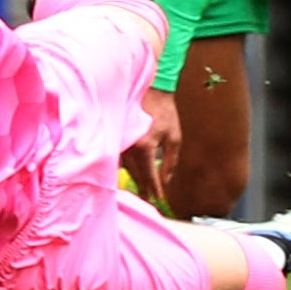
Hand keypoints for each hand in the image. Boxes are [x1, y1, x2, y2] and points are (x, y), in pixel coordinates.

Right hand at [124, 88, 181, 204]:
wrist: (150, 89)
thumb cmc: (164, 112)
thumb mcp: (174, 137)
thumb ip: (170, 161)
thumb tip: (166, 181)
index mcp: (145, 147)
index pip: (149, 175)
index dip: (154, 189)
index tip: (159, 200)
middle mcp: (130, 146)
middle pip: (135, 175)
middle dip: (143, 188)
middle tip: (149, 200)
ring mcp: (120, 141)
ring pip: (125, 168)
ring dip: (133, 179)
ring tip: (141, 189)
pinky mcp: (116, 136)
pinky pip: (119, 157)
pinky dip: (125, 167)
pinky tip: (129, 172)